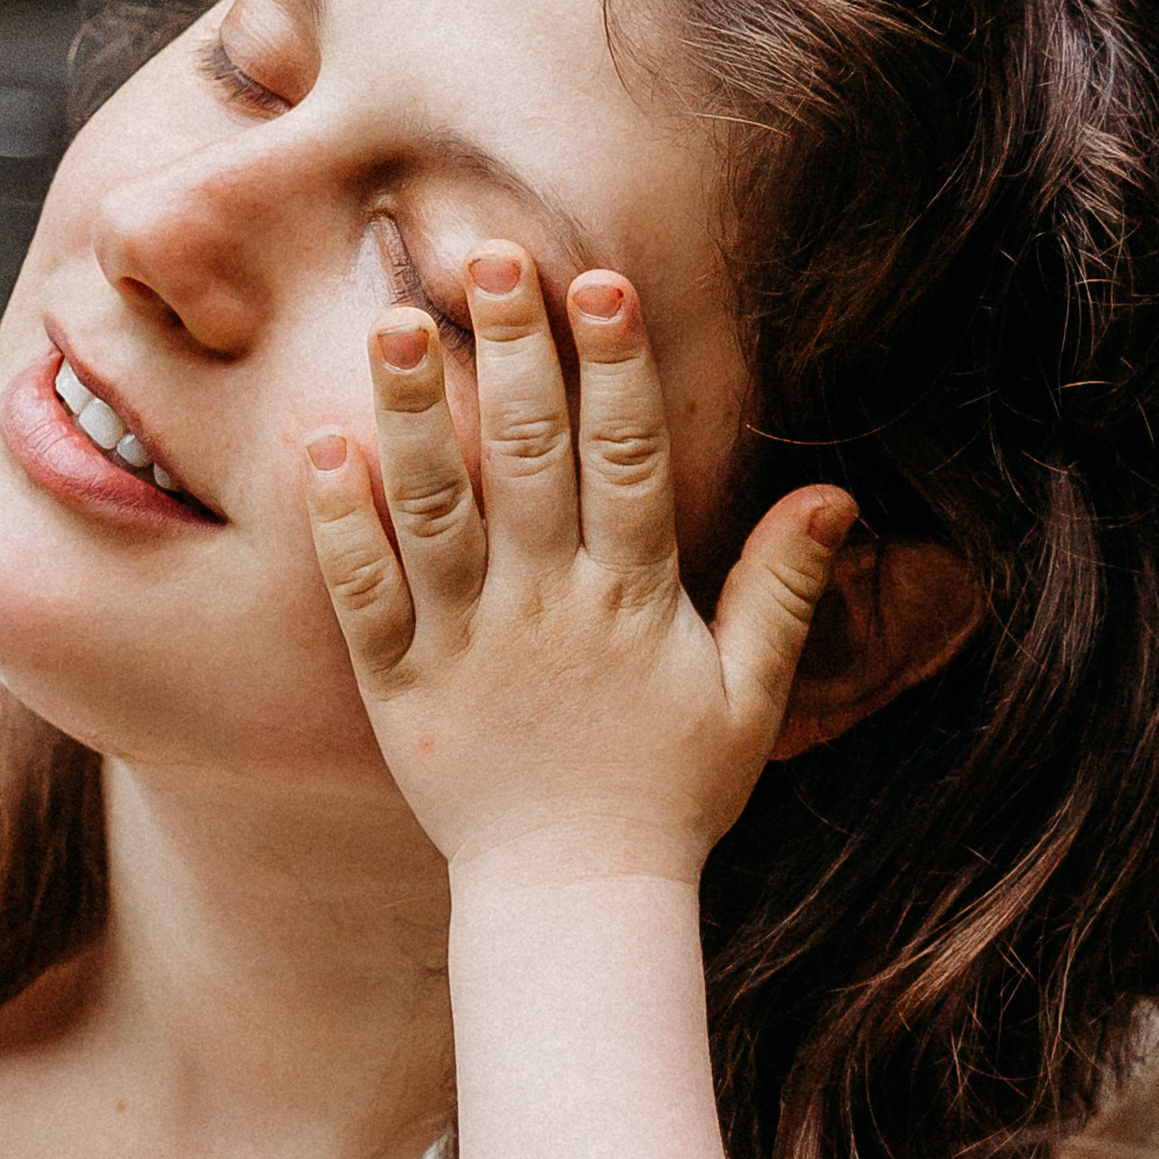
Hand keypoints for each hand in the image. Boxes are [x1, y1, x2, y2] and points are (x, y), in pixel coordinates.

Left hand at [301, 244, 855, 888]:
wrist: (575, 902)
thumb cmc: (670, 797)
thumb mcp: (750, 699)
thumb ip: (782, 592)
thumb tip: (835, 495)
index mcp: (634, 600)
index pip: (628, 459)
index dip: (615, 367)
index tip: (598, 284)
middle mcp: (547, 606)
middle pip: (530, 456)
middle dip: (515, 351)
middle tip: (489, 256)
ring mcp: (467, 643)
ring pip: (435, 507)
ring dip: (416, 411)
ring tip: (394, 324)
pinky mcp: (399, 686)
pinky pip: (363, 593)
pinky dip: (340, 522)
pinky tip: (322, 445)